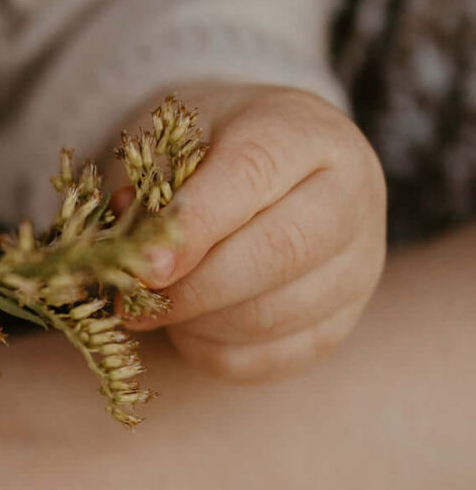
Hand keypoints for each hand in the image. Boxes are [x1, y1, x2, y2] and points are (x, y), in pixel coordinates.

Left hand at [128, 85, 386, 380]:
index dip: (194, 226)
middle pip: (280, 251)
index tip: (145, 266)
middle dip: (195, 287)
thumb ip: (149, 187)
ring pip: (273, 315)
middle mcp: (350, 195)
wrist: (275, 170)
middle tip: (134, 302)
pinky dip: (215, 351)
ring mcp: (358, 265)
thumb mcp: (174, 141)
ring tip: (159, 306)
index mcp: (304, 133)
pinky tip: (190, 325)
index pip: (252, 175)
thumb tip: (131, 252)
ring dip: (199, 323)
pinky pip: (271, 357)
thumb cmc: (212, 151)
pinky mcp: (341, 322)